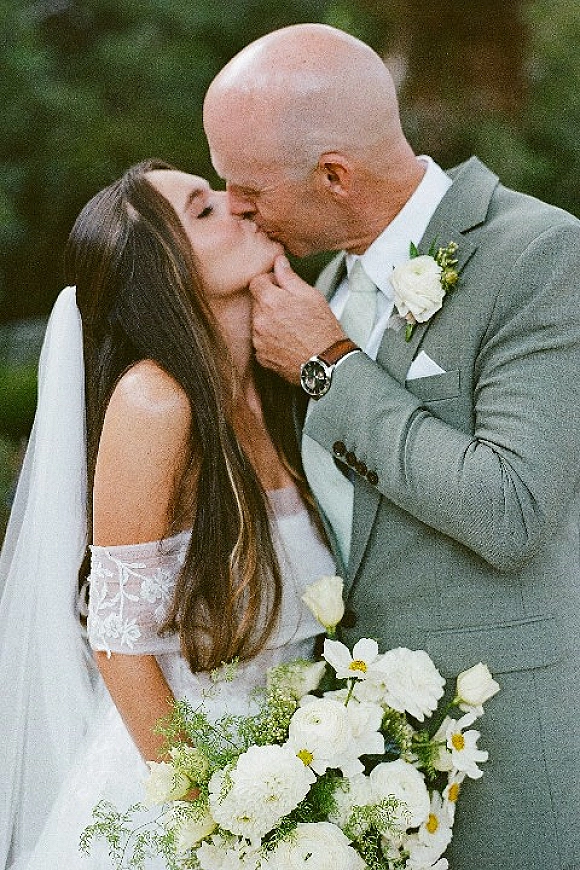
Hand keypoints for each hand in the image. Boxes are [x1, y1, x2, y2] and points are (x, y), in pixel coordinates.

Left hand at [250, 256, 345, 383]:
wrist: (325, 362)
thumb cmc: (322, 329)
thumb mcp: (311, 295)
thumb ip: (289, 277)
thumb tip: (279, 262)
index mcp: (270, 302)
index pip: (255, 282)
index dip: (268, 281)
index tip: (279, 286)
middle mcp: (259, 321)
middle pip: (256, 302)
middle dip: (269, 301)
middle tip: (290, 308)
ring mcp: (258, 340)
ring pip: (257, 322)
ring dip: (268, 320)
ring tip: (290, 326)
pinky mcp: (261, 356)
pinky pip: (260, 341)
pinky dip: (269, 339)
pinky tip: (287, 340)